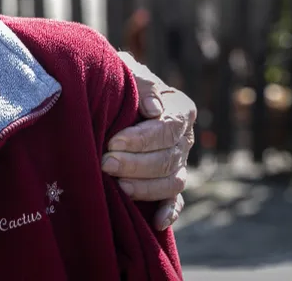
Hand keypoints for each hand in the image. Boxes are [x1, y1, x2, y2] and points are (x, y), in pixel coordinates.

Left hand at [101, 52, 195, 230]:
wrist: (113, 93)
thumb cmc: (118, 79)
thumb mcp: (126, 70)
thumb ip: (141, 82)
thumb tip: (154, 109)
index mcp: (179, 108)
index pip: (167, 128)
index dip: (141, 138)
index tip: (113, 141)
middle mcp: (185, 138)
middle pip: (168, 158)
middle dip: (136, 164)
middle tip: (106, 164)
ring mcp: (180, 162)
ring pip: (172, 182)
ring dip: (146, 187)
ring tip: (117, 186)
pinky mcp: (169, 183)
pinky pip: (176, 201)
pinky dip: (170, 212)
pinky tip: (157, 222)